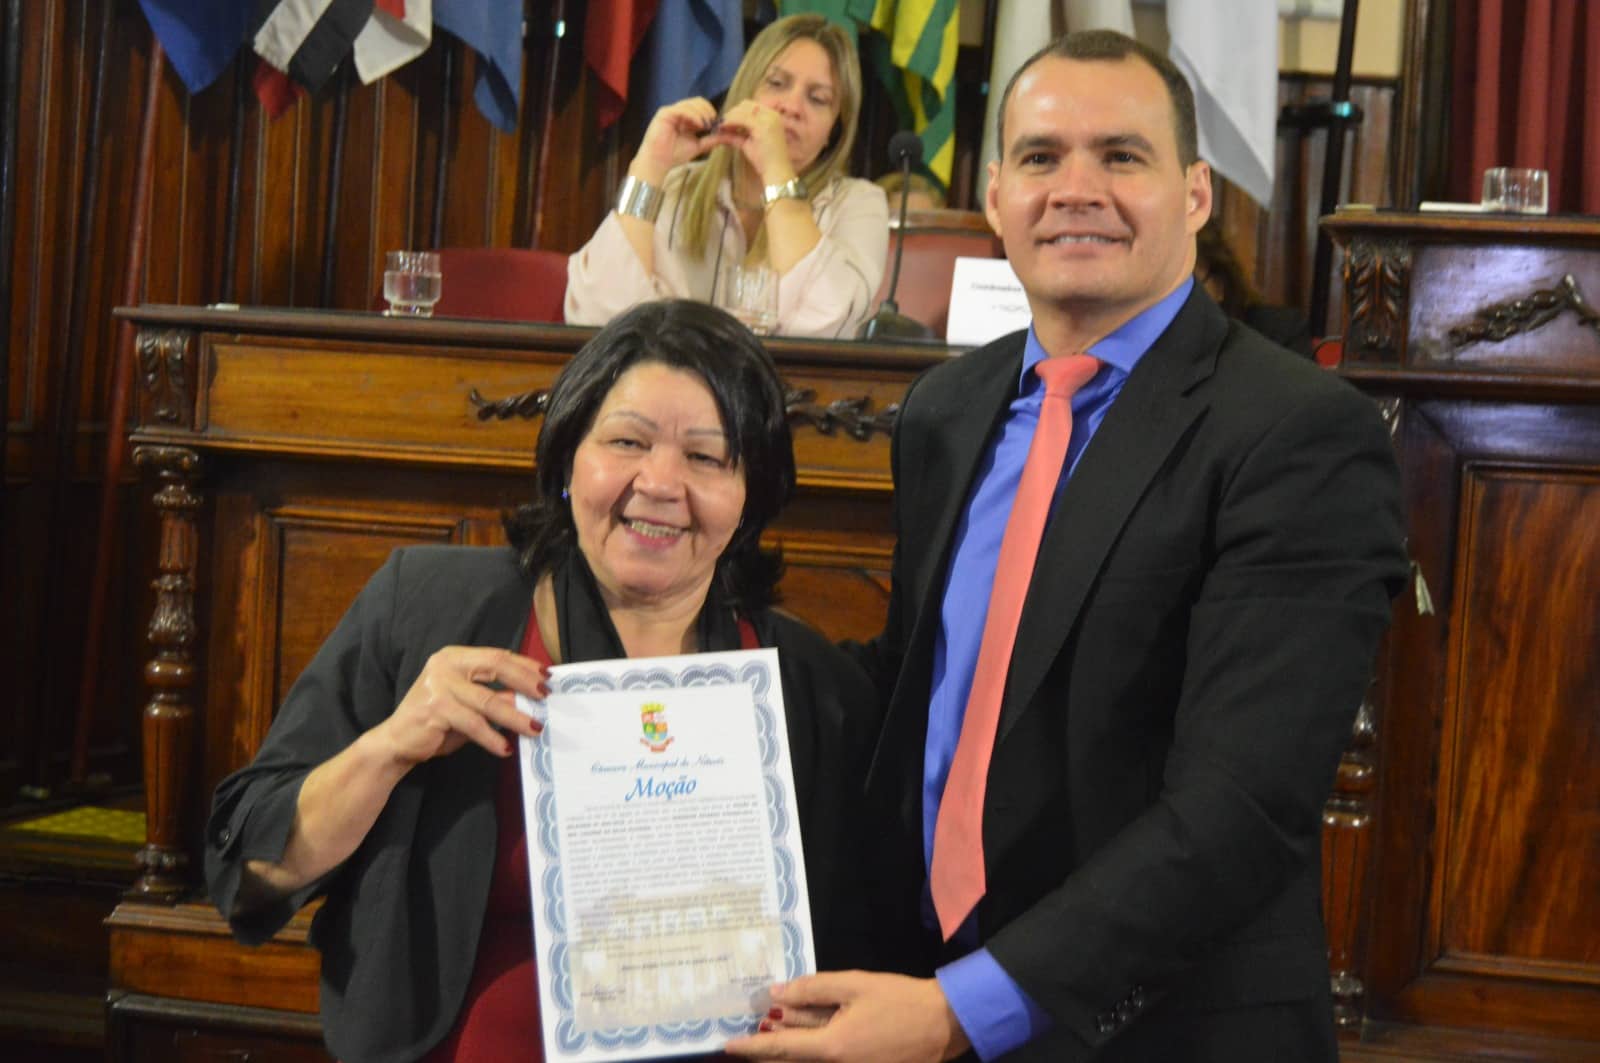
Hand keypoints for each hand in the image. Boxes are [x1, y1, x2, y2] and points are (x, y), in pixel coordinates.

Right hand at [374, 646, 547, 765]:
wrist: (396, 741)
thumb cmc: (436, 722)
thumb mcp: (469, 705)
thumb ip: (495, 697)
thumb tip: (531, 698)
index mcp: (455, 657)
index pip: (497, 655)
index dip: (525, 665)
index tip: (548, 675)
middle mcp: (446, 665)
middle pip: (496, 666)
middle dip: (525, 681)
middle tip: (546, 696)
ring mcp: (439, 685)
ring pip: (488, 700)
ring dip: (516, 716)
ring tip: (534, 728)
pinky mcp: (436, 708)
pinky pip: (473, 724)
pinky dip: (492, 737)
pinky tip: (504, 748)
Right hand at [631, 97, 725, 183]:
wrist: (659, 163)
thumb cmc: (675, 155)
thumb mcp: (698, 145)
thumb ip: (712, 140)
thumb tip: (728, 136)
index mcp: (685, 117)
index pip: (702, 106)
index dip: (711, 112)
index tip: (718, 124)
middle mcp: (678, 111)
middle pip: (698, 101)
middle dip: (709, 111)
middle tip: (713, 123)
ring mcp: (671, 111)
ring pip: (692, 104)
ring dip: (703, 114)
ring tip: (707, 126)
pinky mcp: (664, 113)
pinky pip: (682, 109)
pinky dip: (694, 116)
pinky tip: (700, 125)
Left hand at [716, 99, 796, 185]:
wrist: (777, 173)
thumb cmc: (766, 162)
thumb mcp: (750, 143)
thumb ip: (737, 134)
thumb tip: (722, 131)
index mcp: (773, 117)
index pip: (751, 106)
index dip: (737, 112)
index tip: (726, 121)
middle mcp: (772, 115)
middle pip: (746, 105)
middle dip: (731, 113)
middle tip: (720, 124)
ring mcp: (768, 120)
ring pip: (742, 111)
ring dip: (729, 117)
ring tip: (719, 127)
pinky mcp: (762, 127)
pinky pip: (741, 119)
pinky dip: (729, 122)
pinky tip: (721, 128)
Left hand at [724, 972, 970, 1062]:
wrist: (944, 1024)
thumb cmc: (899, 999)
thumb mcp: (854, 985)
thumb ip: (812, 990)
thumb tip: (776, 996)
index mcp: (831, 1048)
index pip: (780, 1049)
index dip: (751, 1047)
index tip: (727, 1045)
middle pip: (791, 1062)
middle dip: (767, 1050)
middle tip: (746, 1037)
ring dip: (789, 1050)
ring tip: (775, 1030)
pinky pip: (829, 1062)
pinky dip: (813, 1050)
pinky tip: (808, 1033)